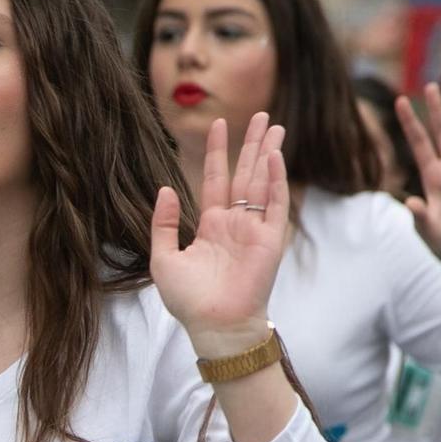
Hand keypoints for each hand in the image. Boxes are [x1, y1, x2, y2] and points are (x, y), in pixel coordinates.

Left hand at [150, 113, 289, 355]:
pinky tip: (275, 157)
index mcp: (212, 226)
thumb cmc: (189, 300)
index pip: (215, 179)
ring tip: (275, 126)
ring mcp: (255, 230)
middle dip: (253, 144)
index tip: (219, 124)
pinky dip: (276, 180)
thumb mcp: (164, 258)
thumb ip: (164, 223)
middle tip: (262, 115)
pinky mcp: (270, 240)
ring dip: (269, 153)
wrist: (214, 325)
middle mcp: (235, 224)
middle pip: (246, 173)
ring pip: (264, 182)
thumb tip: (165, 189)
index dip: (217, 152)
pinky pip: (275, 204)